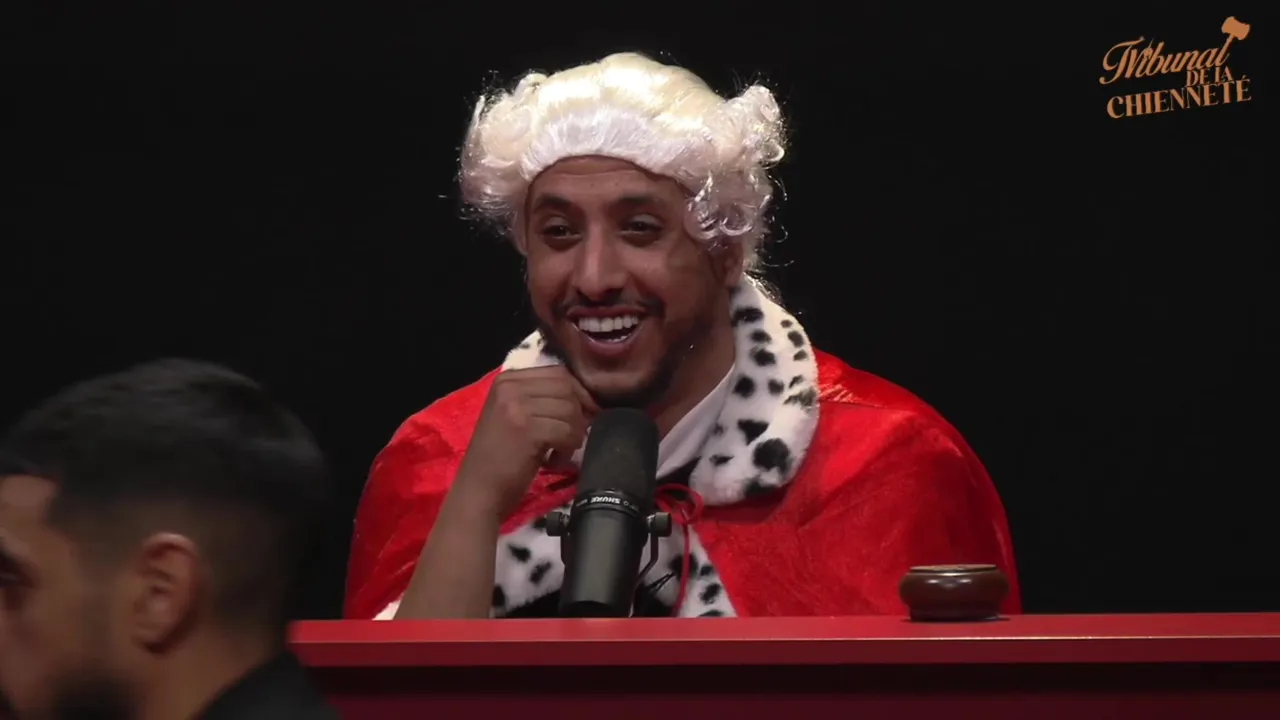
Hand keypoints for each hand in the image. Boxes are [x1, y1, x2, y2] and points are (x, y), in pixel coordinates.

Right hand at [454, 366, 597, 516]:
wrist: (478, 491)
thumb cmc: (499, 458)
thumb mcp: (515, 417)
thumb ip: (541, 399)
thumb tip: (586, 399)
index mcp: (507, 380)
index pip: (558, 373)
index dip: (579, 394)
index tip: (583, 415)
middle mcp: (509, 386)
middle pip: (566, 388)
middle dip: (578, 414)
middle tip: (572, 438)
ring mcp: (516, 406)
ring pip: (570, 410)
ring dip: (573, 435)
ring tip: (559, 452)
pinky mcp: (526, 429)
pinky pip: (567, 431)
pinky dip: (567, 449)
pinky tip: (553, 461)